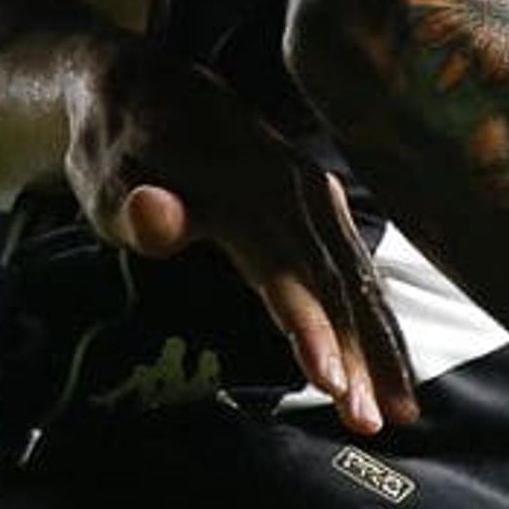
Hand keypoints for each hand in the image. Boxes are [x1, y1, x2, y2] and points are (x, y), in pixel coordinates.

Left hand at [68, 37, 419, 434]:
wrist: (143, 87)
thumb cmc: (118, 152)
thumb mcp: (107, 179)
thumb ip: (136, 207)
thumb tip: (155, 213)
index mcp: (240, 187)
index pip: (283, 268)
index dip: (309, 327)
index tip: (330, 382)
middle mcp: (291, 187)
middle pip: (334, 281)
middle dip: (360, 354)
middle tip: (375, 421)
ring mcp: (312, 192)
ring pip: (357, 277)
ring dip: (381, 344)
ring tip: (400, 410)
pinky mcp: (320, 202)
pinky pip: (357, 266)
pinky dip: (378, 316)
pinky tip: (394, 363)